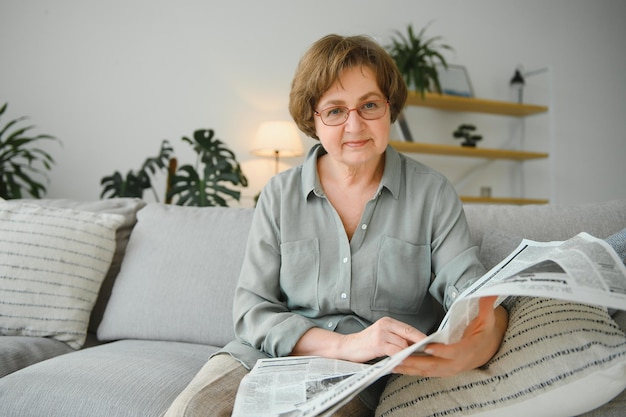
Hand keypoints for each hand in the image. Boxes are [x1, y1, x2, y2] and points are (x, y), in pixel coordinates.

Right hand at [291, 316, 426, 362]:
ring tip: (418, 359)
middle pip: (409, 334)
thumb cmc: (365, 344)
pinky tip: (405, 361)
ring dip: (410, 353)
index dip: (421, 336)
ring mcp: (382, 333)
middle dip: (421, 343)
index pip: (409, 328)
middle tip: (431, 350)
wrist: (347, 347)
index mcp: (388, 321)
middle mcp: (385, 325)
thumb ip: (396, 337)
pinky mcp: (378, 343)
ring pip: (403, 344)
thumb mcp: (382, 336)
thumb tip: (415, 344)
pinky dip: (402, 357)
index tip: (433, 342)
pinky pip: (395, 351)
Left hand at [393, 296, 507, 376]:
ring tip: (392, 363)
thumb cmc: (484, 331)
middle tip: (400, 357)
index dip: (442, 350)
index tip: (428, 347)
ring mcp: (449, 369)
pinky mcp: (442, 371)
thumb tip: (489, 291)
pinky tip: (396, 367)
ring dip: (409, 368)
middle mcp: (458, 363)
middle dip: (416, 362)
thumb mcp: (488, 317)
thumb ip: (485, 305)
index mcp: (469, 349)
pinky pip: (424, 372)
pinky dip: (410, 371)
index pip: (454, 351)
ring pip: (427, 370)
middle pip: (435, 364)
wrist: (486, 349)